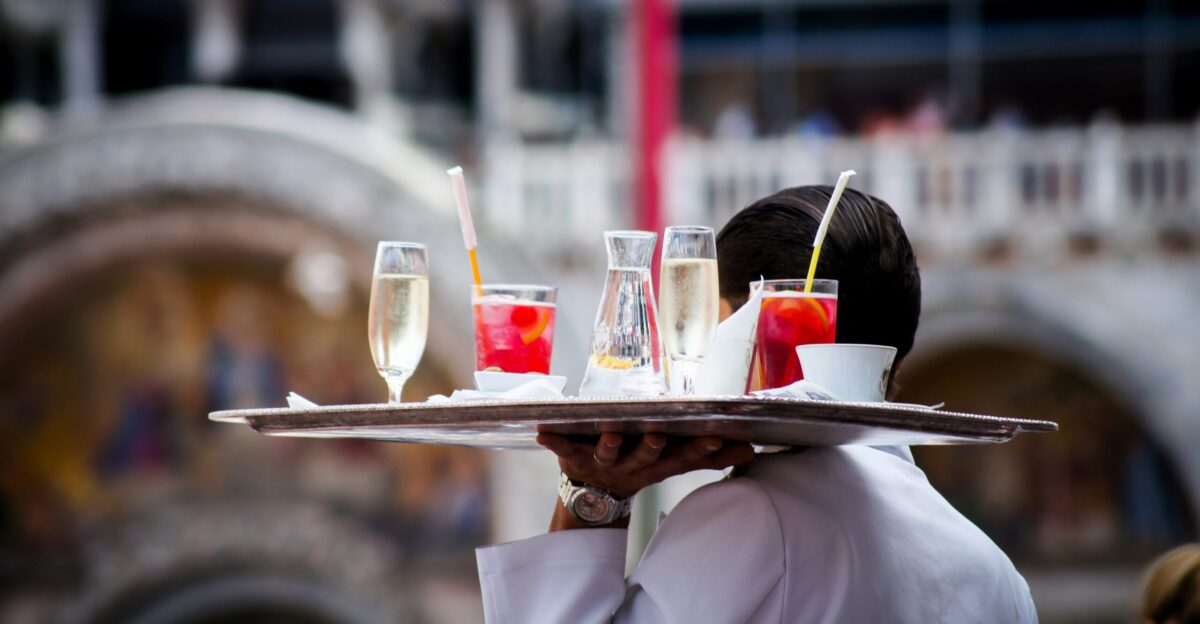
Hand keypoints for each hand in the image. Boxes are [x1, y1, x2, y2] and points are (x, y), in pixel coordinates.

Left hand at [537, 432, 755, 499]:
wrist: (593, 497)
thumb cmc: (638, 466)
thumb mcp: (672, 463)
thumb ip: (708, 456)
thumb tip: (750, 451)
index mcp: (656, 464)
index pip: (682, 457)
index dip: (697, 450)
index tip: (714, 440)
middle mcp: (631, 465)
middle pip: (644, 457)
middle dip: (652, 447)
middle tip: (658, 435)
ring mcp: (602, 462)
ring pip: (607, 452)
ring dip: (609, 443)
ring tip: (610, 431)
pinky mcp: (573, 457)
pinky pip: (562, 448)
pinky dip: (553, 441)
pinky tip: (542, 431)